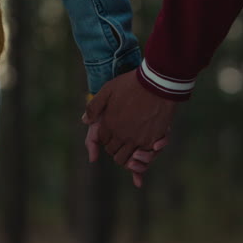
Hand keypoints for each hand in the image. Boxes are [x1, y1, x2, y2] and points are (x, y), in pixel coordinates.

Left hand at [83, 69, 176, 184]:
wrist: (157, 83)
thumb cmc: (131, 84)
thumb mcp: (108, 90)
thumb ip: (94, 106)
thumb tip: (84, 121)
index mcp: (109, 124)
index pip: (102, 140)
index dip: (106, 137)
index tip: (113, 131)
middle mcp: (121, 135)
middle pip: (113, 152)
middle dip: (115, 147)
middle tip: (121, 139)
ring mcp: (137, 140)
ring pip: (126, 159)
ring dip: (126, 154)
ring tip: (131, 146)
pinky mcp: (152, 141)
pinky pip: (143, 156)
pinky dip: (142, 154)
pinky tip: (143, 145)